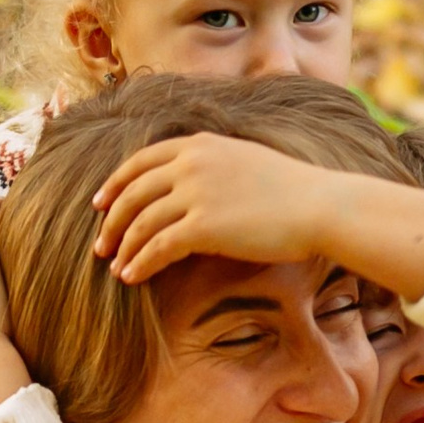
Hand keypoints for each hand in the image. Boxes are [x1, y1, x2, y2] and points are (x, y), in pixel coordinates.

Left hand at [92, 134, 355, 284]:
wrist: (323, 207)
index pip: (140, 161)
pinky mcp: (203, 226)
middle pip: (132, 192)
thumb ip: (215, 166)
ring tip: (116, 267)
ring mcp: (195, 193)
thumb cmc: (296, 192)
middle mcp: (191, 163)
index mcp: (200, 145)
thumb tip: (196, 187)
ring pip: (141, 222)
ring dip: (123, 247)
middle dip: (112, 220)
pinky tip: (132, 277)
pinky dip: (140, 263)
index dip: (115, 183)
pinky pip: (157, 247)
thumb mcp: (247, 161)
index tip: (101, 203)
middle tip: (102, 244)